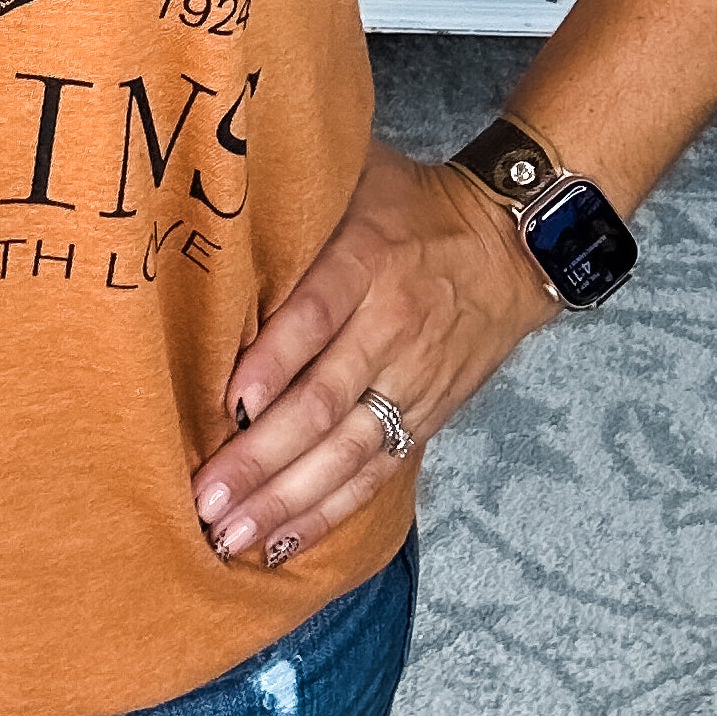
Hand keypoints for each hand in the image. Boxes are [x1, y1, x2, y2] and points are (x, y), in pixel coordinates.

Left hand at [187, 138, 556, 569]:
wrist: (511, 244)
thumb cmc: (410, 204)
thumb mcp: (358, 173)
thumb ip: (296, 189)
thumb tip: (213, 182)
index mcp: (369, 258)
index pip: (318, 314)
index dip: (276, 359)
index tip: (231, 403)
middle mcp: (392, 327)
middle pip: (324, 400)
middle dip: (263, 457)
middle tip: (205, 497)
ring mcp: (412, 380)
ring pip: (348, 451)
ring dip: (287, 498)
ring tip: (230, 535)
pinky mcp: (425, 417)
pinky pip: (375, 474)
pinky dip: (330, 512)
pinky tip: (282, 541)